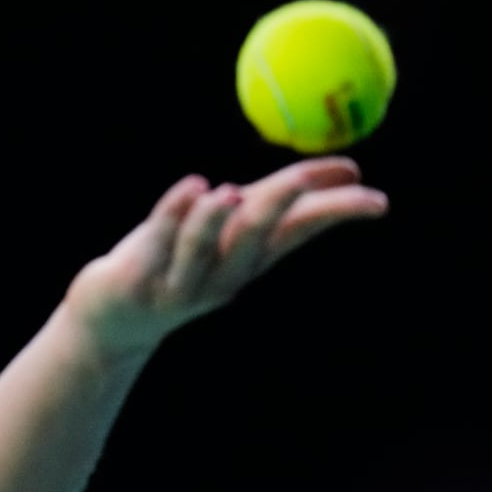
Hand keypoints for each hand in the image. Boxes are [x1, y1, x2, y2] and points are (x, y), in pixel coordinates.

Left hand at [61, 156, 389, 356]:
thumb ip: (280, 202)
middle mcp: (220, 276)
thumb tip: (347, 173)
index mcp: (248, 261)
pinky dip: (173, 213)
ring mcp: (178, 283)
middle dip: (275, 208)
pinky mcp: (138, 281)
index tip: (377, 200)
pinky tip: (192, 185)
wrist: (113, 319)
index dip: (334, 214)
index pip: (297, 232)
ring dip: (214, 220)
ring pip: (200, 248)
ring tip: (227, 191)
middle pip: (252, 240)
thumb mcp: (232, 234)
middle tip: (296, 179)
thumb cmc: (179, 262)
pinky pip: (157, 242)